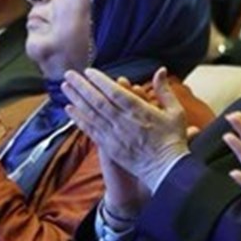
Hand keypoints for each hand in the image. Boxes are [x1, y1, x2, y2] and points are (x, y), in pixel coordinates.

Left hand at [61, 68, 189, 188]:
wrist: (167, 170)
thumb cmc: (172, 140)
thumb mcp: (175, 112)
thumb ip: (165, 90)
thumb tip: (161, 70)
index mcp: (139, 111)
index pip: (115, 92)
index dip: (100, 81)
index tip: (89, 71)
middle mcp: (124, 122)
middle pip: (98, 101)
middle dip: (82, 86)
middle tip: (69, 74)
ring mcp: (114, 136)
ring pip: (91, 114)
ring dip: (76, 99)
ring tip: (65, 87)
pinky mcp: (109, 147)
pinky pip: (91, 131)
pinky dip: (79, 119)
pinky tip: (69, 109)